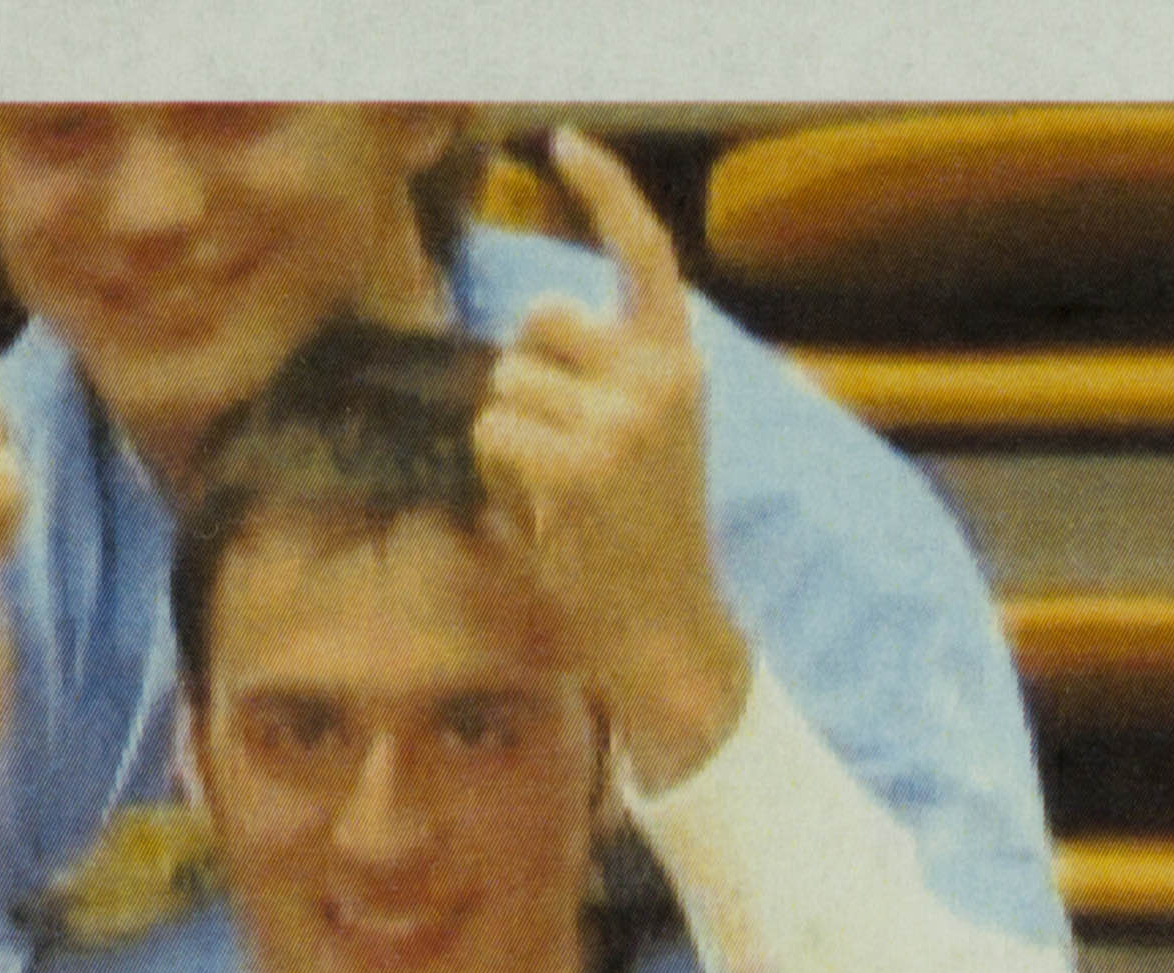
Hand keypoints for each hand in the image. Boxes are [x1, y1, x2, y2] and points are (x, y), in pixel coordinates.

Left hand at [479, 131, 749, 785]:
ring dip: (508, 434)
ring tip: (553, 492)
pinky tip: (539, 512)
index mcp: (678, 362)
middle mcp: (657, 376)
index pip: (644, 253)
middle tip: (552, 446)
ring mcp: (619, 418)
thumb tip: (522, 345)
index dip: (603, 190)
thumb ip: (601, 381)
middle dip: (524, 372)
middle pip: (539, 320)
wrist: (667, 630)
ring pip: (507, 383)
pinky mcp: (578, 464)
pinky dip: (497, 471)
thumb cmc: (642, 543)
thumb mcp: (645, 440)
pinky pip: (494, 431)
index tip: (562, 142)